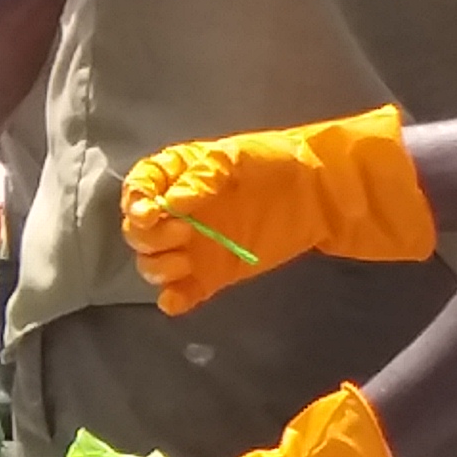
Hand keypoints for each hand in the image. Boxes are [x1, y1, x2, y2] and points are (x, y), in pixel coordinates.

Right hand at [120, 105, 434, 314]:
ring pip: (153, 263)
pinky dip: (173, 299)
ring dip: (157, 266)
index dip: (134, 202)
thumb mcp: (234, 157)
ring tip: (184, 259)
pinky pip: (182, 292)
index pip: (138, 190)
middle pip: (138, 232)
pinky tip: (178, 299)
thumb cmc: (276, 162)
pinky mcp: (213, 274)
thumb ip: (200, 179)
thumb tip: (169, 204)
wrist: (322, 192)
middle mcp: (178, 213)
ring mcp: (194, 245)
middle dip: (149, 236)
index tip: (149, 212)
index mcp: (177, 177)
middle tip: (181, 233)